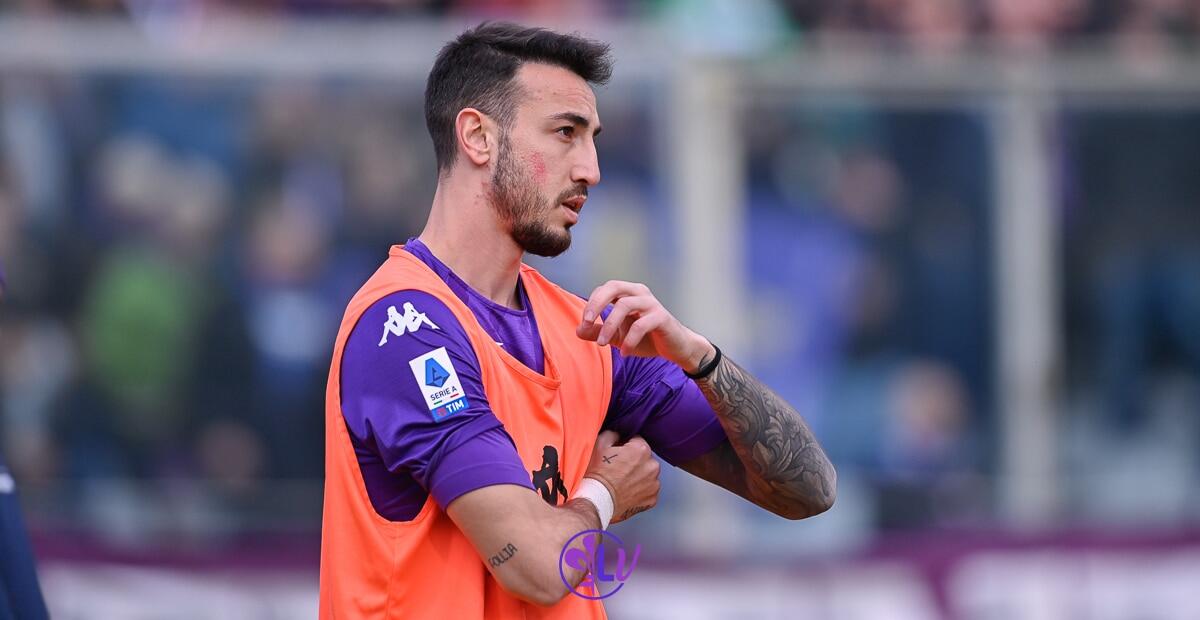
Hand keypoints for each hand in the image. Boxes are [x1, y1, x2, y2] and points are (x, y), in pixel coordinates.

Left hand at [576, 280, 715, 373]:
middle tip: (586, 322)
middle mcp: (639, 293)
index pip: (604, 289)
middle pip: (614, 287)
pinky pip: (641, 325)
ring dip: (609, 325)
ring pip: (625, 305)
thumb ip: (598, 332)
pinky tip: (624, 352)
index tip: (583, 324)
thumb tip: (577, 330)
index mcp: (628, 293)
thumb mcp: (617, 336)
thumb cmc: (646, 338)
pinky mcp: (662, 317)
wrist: (676, 348)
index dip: (591, 304)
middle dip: (596, 304)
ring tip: (603, 344)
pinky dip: (629, 339)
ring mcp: (652, 304)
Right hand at [582, 431, 659, 523]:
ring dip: (639, 476)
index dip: (626, 446)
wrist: (595, 500)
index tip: (618, 455)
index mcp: (642, 450)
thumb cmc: (596, 473)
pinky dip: (640, 491)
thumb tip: (619, 435)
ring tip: (622, 482)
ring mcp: (654, 484)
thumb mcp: (599, 444)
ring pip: (648, 475)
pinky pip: (648, 490)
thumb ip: (613, 434)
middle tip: (618, 469)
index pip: (637, 441)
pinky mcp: (652, 499)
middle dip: (634, 461)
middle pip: (645, 458)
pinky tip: (627, 491)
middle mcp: (652, 466)